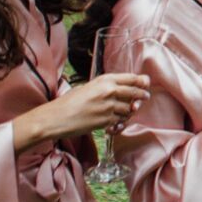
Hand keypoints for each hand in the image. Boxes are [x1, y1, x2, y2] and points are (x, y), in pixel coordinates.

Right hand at [12, 73, 149, 153]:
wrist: (55, 118)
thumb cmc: (68, 102)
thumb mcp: (88, 87)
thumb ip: (105, 87)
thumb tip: (122, 89)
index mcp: (105, 80)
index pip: (132, 78)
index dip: (142, 82)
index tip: (145, 84)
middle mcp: (110, 91)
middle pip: (136, 93)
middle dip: (142, 96)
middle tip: (144, 98)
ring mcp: (109, 107)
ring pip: (129, 109)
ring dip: (129, 112)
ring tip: (124, 112)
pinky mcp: (106, 121)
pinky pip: (121, 122)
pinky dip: (120, 123)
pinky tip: (115, 124)